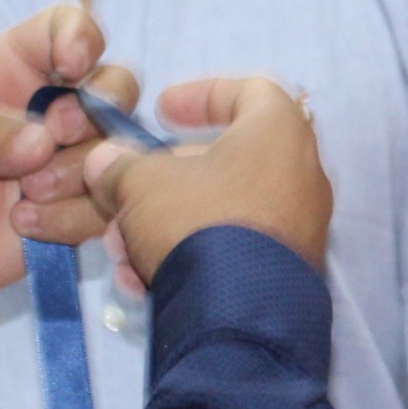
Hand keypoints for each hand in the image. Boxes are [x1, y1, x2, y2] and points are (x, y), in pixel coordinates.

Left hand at [0, 8, 140, 319]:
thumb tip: (41, 142)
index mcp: (9, 72)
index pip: (65, 28)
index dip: (81, 37)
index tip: (70, 68)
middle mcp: (48, 110)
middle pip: (114, 84)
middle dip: (98, 109)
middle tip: (56, 137)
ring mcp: (65, 162)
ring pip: (117, 148)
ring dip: (78, 173)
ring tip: (26, 198)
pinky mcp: (75, 211)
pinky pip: (105, 207)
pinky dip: (72, 218)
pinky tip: (24, 226)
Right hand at [81, 75, 331, 278]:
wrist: (240, 317)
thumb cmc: (197, 222)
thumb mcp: (142, 185)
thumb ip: (120, 166)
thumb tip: (106, 161)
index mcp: (280, 133)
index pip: (250, 90)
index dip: (201, 94)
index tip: (162, 112)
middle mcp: (301, 175)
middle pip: (224, 162)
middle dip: (164, 181)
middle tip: (125, 197)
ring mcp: (299, 228)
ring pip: (220, 212)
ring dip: (166, 225)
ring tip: (123, 252)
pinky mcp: (288, 274)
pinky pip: (234, 251)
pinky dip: (190, 258)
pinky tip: (144, 283)